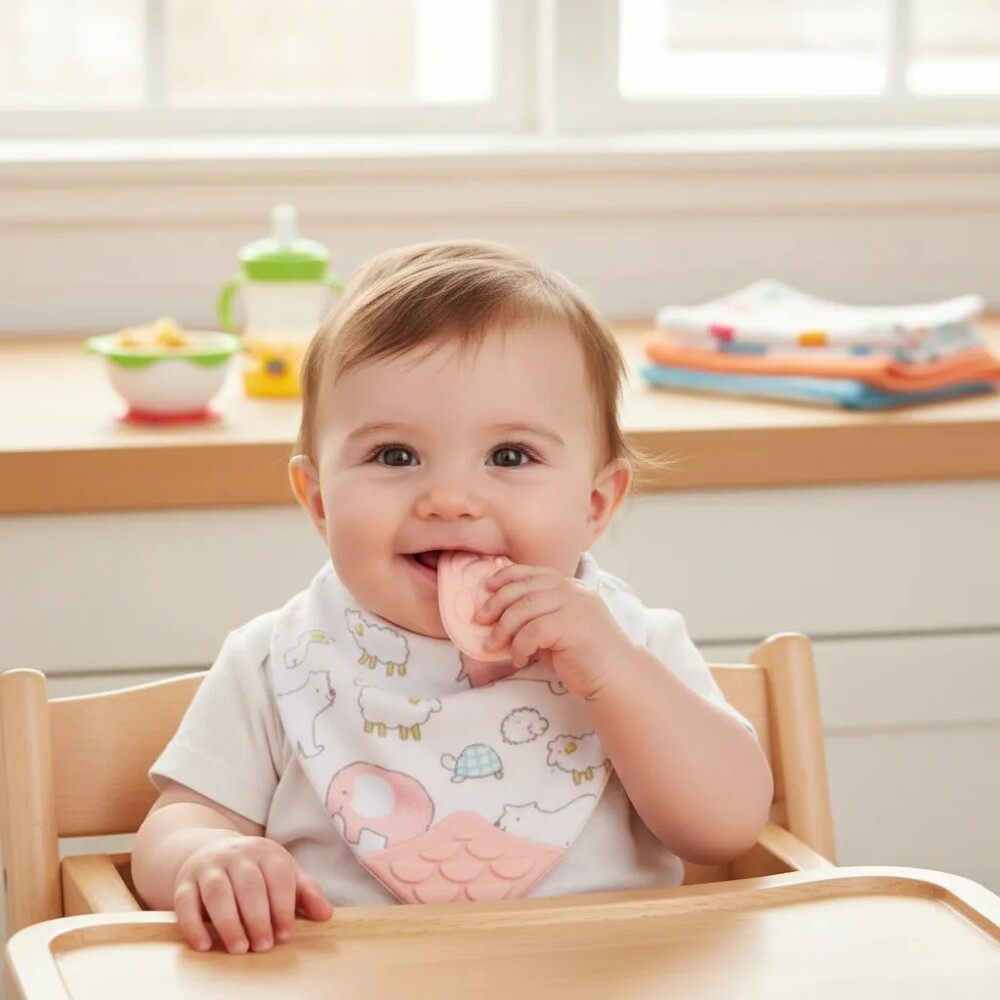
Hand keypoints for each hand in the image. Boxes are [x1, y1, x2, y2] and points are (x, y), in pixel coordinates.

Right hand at [173, 834, 331, 952]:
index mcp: (265, 851)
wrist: (210, 850)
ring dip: (229, 922)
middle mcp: (236, 855)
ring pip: (217, 892)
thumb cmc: (255, 869)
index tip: (285, 934)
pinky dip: (193, 925)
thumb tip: (326, 915)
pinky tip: (205, 945)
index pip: (277, 876)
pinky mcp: (184, 883)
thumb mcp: (282, 871)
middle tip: (264, 946)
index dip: (283, 905)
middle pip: (248, 884)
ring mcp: (208, 867)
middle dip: (257, 917)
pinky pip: (185, 903)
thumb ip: (305, 891)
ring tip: (240, 949)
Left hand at [476, 563, 632, 697]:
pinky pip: (534, 631)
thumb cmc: (583, 655)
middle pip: (524, 588)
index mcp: (570, 586)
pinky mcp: (573, 627)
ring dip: (503, 628)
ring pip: (525, 608)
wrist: (616, 675)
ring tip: (492, 645)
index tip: (487, 587)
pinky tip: (519, 659)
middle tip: (480, 619)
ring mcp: (575, 607)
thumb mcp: (558, 628)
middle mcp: (573, 591)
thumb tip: (497, 615)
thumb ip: (536, 616)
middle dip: (496, 602)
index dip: (506, 576)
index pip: (533, 572)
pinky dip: (519, 646)